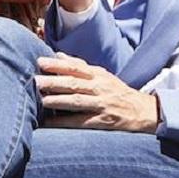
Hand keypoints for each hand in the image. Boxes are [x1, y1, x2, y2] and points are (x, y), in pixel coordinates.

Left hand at [35, 53, 158, 131]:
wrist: (142, 111)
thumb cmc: (117, 92)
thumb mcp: (102, 75)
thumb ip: (80, 66)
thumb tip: (58, 54)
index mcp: (98, 75)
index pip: (76, 67)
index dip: (58, 64)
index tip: (40, 62)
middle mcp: (100, 87)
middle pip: (74, 83)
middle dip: (54, 81)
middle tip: (36, 80)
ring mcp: (102, 104)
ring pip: (77, 101)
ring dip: (59, 100)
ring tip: (42, 100)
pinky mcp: (103, 121)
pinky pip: (81, 122)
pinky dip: (65, 122)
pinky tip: (50, 123)